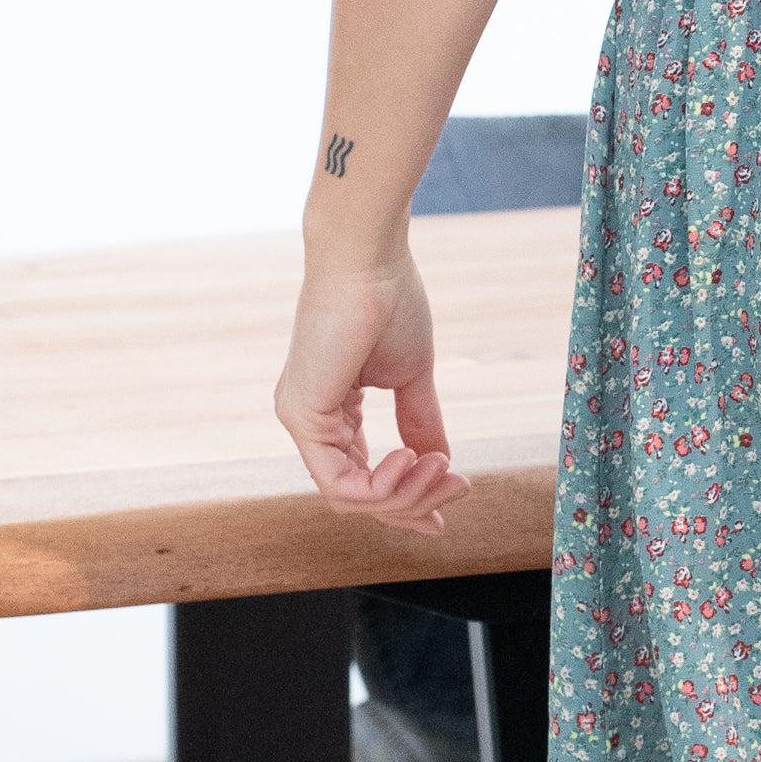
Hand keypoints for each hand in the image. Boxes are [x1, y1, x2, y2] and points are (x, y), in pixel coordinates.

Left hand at [274, 249, 463, 525]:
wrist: (370, 259)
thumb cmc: (390, 300)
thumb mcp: (412, 376)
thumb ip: (420, 421)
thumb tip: (439, 462)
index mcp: (330, 409)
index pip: (361, 477)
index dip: (408, 499)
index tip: (452, 502)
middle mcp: (309, 420)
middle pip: (358, 496)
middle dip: (415, 502)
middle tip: (459, 487)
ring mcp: (300, 420)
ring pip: (350, 497)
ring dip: (406, 495)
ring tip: (442, 469)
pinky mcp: (303, 416)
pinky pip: (339, 483)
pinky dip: (383, 486)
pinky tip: (413, 460)